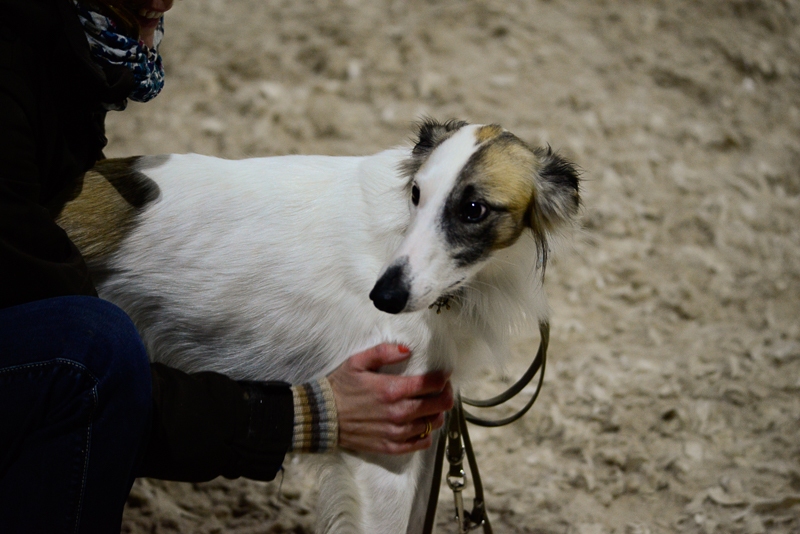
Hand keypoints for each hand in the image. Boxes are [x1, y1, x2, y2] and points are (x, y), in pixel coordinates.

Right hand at [327, 344, 453, 454]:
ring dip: (437, 413)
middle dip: (446, 394)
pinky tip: (421, 425)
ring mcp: (395, 432)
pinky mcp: (390, 446)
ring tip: (432, 405)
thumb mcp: (357, 362)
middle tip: (442, 389)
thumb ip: (384, 352)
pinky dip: (426, 434)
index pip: (432, 384)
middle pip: (439, 405)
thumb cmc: (340, 387)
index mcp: (392, 390)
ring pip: (432, 424)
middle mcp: (398, 412)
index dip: (443, 378)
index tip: (443, 374)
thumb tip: (407, 350)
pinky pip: (420, 443)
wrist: (322, 417)